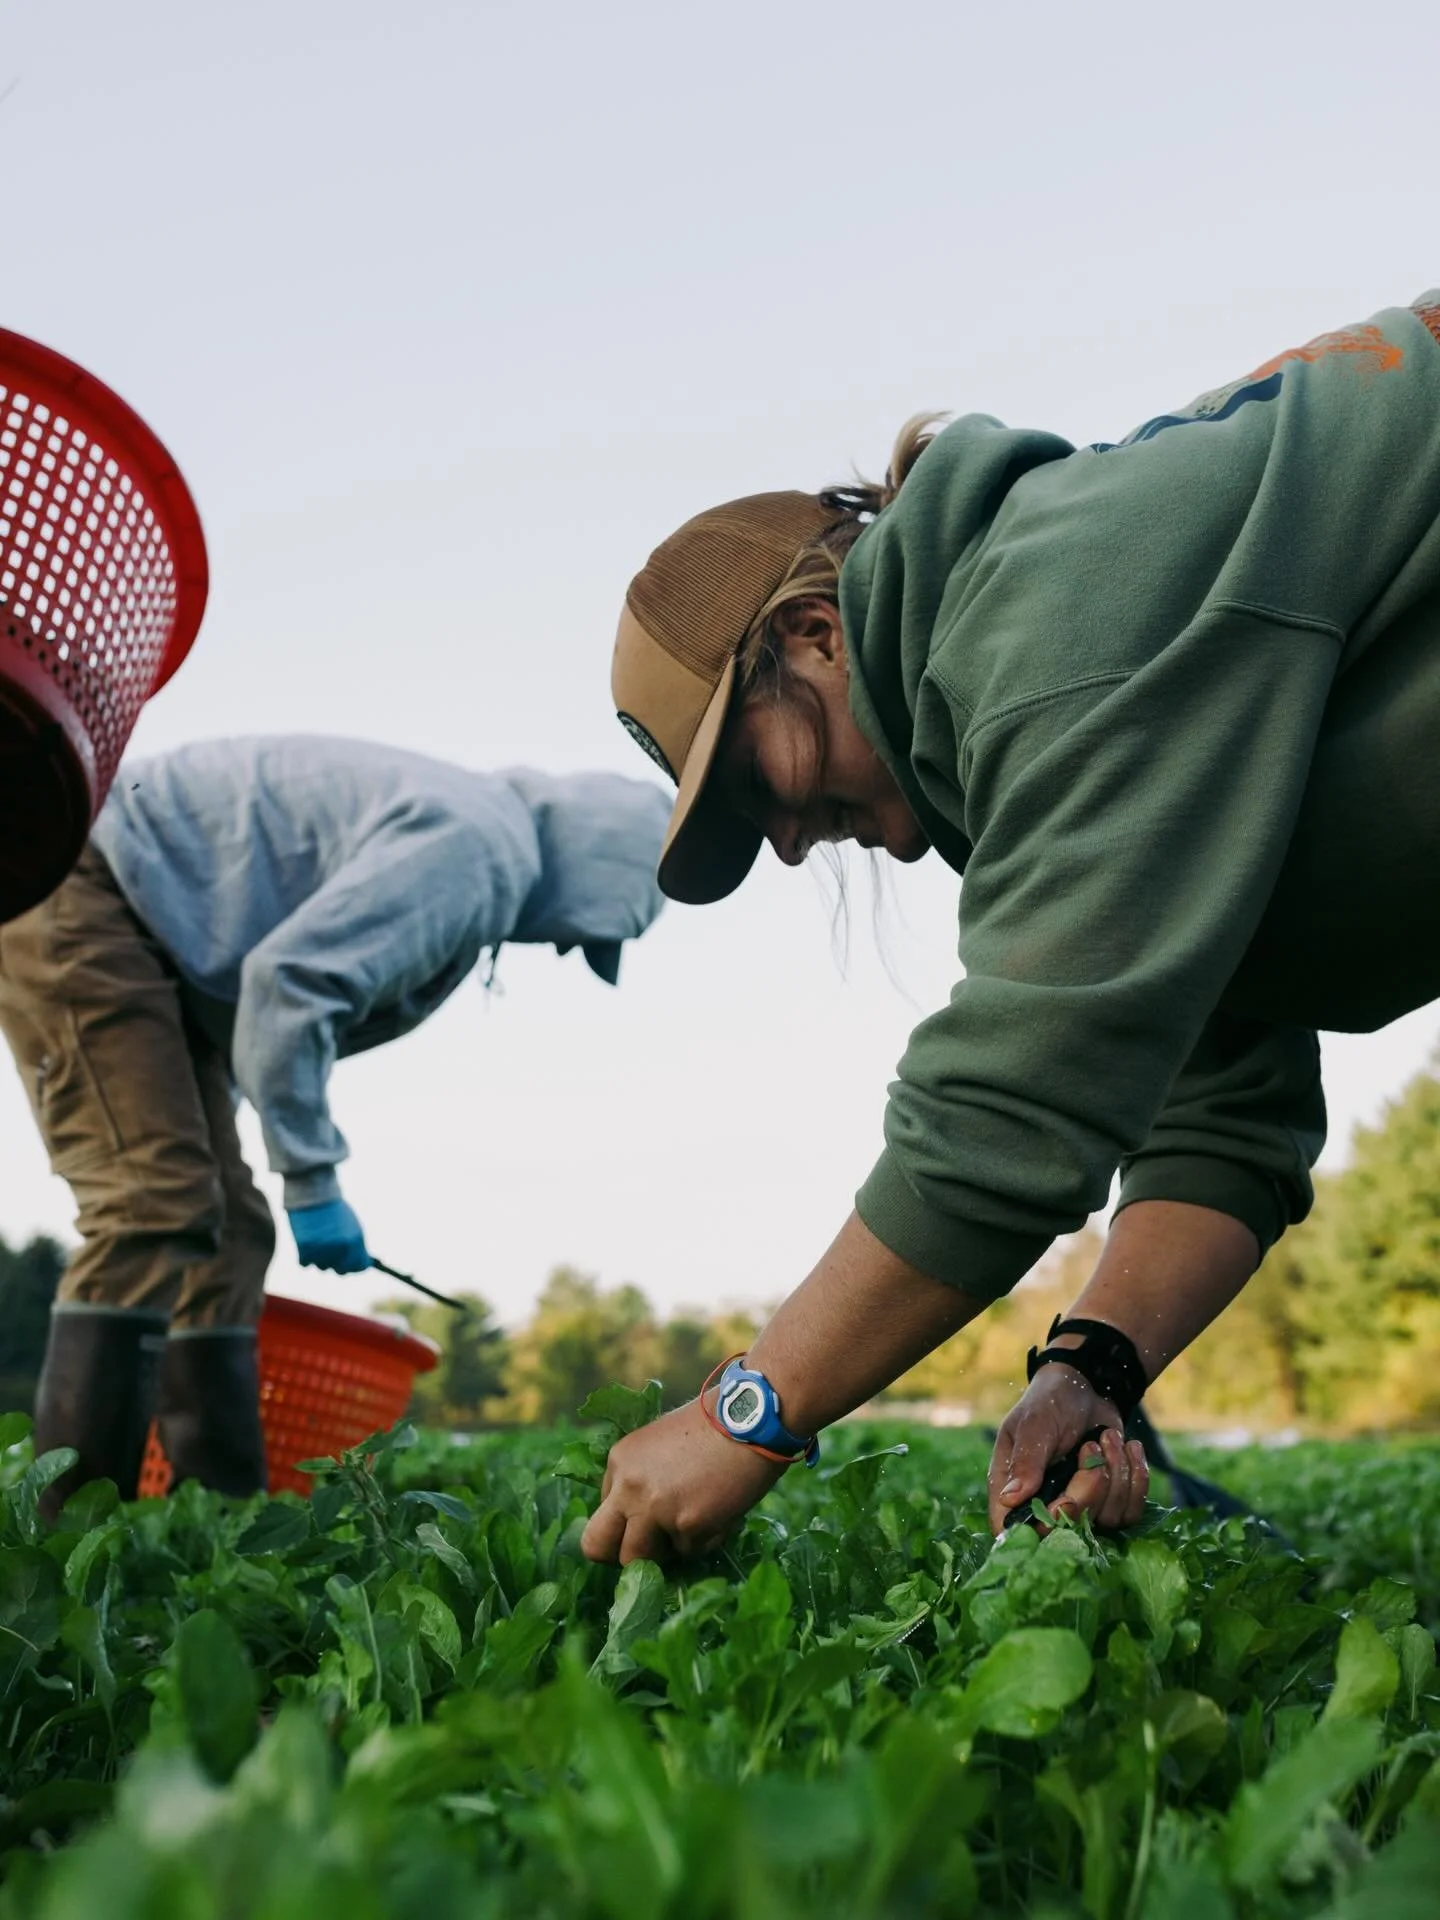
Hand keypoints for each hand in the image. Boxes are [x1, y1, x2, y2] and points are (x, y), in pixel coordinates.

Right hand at [287, 1197, 369, 1273]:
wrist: (312, 1191)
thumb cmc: (333, 1207)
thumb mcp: (352, 1225)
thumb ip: (356, 1246)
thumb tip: (364, 1263)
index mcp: (355, 1240)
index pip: (359, 1267)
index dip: (355, 1266)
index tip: (351, 1264)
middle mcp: (340, 1248)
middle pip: (341, 1271)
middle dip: (338, 1264)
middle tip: (332, 1253)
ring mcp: (322, 1250)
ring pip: (322, 1267)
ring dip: (320, 1258)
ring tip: (318, 1239)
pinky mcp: (303, 1249)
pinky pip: (305, 1263)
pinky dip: (305, 1255)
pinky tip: (307, 1241)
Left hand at [580, 1398, 786, 1564]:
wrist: (750, 1418)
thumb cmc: (712, 1426)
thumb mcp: (659, 1444)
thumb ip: (640, 1478)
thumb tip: (637, 1518)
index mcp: (619, 1461)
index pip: (602, 1513)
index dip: (624, 1525)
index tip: (645, 1526)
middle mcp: (629, 1486)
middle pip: (598, 1546)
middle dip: (620, 1557)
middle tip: (647, 1555)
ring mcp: (656, 1509)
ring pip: (641, 1560)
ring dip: (665, 1552)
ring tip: (693, 1525)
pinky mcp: (687, 1526)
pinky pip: (688, 1552)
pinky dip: (704, 1540)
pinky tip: (720, 1512)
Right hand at [987, 1366, 1148, 1534]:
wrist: (1088, 1387)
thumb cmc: (1051, 1401)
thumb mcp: (1035, 1424)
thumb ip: (1026, 1461)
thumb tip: (1009, 1499)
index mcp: (1012, 1488)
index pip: (1017, 1530)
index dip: (1043, 1525)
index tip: (1063, 1500)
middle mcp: (1045, 1504)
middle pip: (1071, 1527)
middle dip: (1090, 1486)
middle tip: (1090, 1446)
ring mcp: (1080, 1507)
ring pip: (1107, 1520)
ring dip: (1116, 1474)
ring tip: (1107, 1438)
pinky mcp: (1109, 1502)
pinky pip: (1131, 1512)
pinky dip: (1136, 1478)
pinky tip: (1128, 1447)